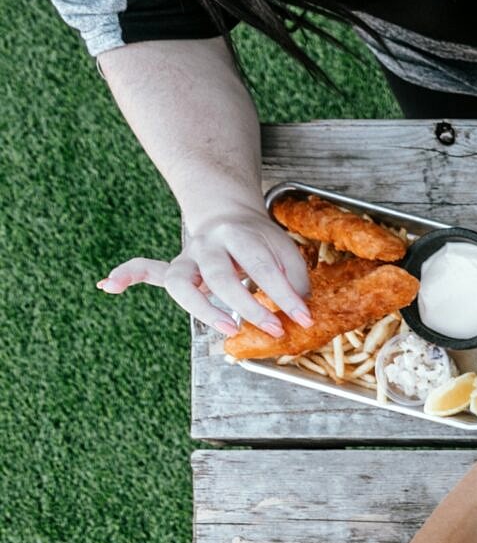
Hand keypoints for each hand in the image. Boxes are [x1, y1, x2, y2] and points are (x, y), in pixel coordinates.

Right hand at [99, 206, 310, 338]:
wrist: (229, 216)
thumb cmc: (260, 242)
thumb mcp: (285, 251)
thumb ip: (293, 279)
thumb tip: (300, 311)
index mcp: (241, 234)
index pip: (264, 266)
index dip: (286, 295)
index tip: (302, 318)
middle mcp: (209, 244)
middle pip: (221, 276)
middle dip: (247, 305)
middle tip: (272, 327)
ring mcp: (188, 256)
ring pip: (181, 281)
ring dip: (201, 308)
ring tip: (226, 327)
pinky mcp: (174, 268)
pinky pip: (145, 269)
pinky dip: (127, 275)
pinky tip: (109, 285)